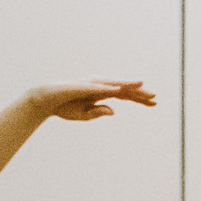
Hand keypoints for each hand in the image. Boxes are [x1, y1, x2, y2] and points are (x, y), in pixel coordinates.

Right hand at [26, 79, 156, 122]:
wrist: (45, 102)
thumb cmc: (64, 108)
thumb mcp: (84, 115)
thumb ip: (99, 112)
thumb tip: (114, 111)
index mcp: (102, 93)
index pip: (125, 95)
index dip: (140, 99)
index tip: (154, 104)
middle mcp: (99, 86)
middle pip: (124, 89)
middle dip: (140, 93)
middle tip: (156, 98)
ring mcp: (90, 85)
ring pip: (113, 85)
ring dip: (128, 85)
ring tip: (143, 86)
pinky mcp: (81, 86)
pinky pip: (97, 87)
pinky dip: (108, 88)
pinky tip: (119, 89)